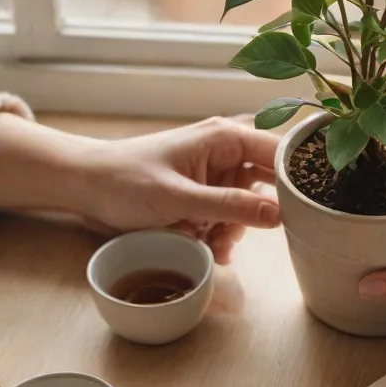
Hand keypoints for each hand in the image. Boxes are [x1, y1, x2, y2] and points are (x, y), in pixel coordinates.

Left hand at [79, 117, 279, 262]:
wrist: (85, 188)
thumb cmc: (124, 181)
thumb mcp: (178, 198)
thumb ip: (230, 206)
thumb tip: (279, 214)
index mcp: (225, 138)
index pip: (281, 153)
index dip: (296, 182)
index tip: (300, 213)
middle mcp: (226, 153)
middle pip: (269, 185)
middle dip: (258, 216)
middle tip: (235, 236)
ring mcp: (216, 176)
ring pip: (250, 208)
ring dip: (235, 231)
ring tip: (210, 245)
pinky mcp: (205, 197)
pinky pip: (229, 219)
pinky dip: (221, 235)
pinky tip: (205, 248)